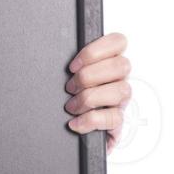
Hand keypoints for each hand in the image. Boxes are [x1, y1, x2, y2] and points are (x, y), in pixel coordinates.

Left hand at [64, 31, 129, 155]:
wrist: (66, 131)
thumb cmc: (67, 97)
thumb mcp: (66, 75)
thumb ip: (70, 64)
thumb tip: (52, 53)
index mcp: (108, 61)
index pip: (118, 41)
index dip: (95, 51)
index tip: (72, 66)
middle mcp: (119, 79)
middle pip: (121, 66)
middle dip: (89, 76)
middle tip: (70, 87)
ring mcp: (121, 101)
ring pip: (122, 90)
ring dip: (90, 98)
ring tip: (71, 106)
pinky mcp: (118, 123)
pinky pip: (114, 118)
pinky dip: (91, 120)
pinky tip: (76, 122)